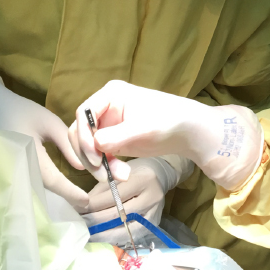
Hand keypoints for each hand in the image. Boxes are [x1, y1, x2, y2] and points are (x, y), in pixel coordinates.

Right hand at [0, 72, 87, 209]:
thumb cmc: (24, 112)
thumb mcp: (50, 124)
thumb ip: (67, 145)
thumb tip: (83, 168)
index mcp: (27, 154)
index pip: (52, 179)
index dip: (70, 191)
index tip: (86, 201)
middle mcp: (15, 168)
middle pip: (43, 189)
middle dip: (65, 195)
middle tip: (85, 201)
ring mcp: (9, 172)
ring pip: (35, 189)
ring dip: (55, 192)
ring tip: (76, 196)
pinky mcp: (7, 172)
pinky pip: (27, 183)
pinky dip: (45, 187)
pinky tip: (59, 187)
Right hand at [70, 81, 263, 190]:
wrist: (188, 131)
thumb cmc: (169, 120)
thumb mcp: (143, 128)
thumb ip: (116, 136)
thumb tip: (94, 145)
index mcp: (111, 93)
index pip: (83, 113)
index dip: (84, 137)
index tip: (96, 158)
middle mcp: (105, 106)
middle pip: (80, 131)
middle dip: (89, 154)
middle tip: (103, 173)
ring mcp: (108, 122)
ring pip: (87, 146)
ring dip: (97, 164)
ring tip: (118, 175)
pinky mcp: (112, 138)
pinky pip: (98, 154)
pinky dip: (105, 166)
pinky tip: (120, 174)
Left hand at [83, 156, 191, 241]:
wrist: (161, 175)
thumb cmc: (136, 171)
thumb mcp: (119, 174)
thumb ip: (101, 190)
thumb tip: (80, 206)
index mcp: (142, 179)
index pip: (113, 196)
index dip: (93, 205)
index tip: (77, 210)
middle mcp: (151, 196)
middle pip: (117, 214)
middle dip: (95, 221)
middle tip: (78, 225)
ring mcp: (154, 212)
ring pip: (124, 228)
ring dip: (103, 233)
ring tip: (87, 234)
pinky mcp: (154, 224)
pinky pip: (131, 235)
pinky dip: (114, 237)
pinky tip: (102, 237)